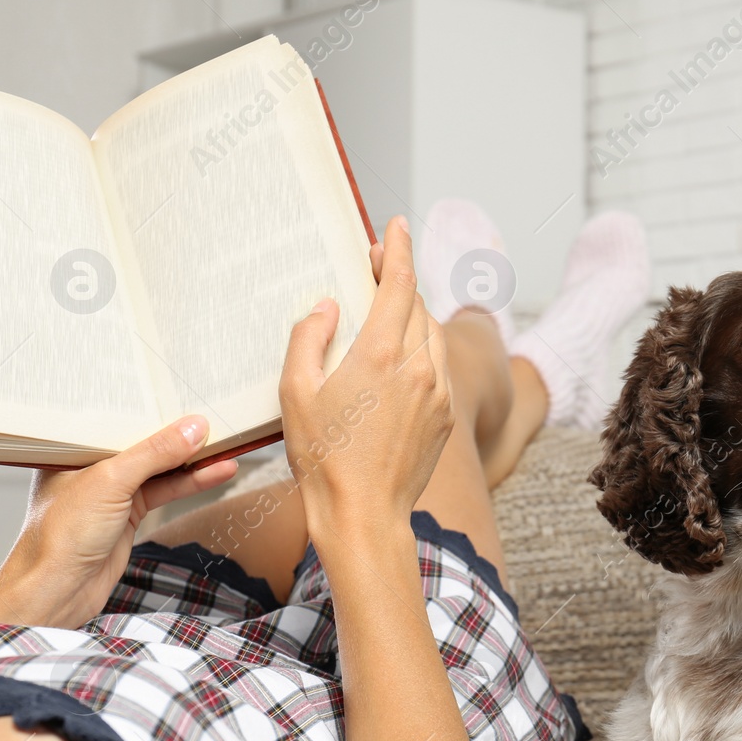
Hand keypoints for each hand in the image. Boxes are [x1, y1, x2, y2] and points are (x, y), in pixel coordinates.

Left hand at [0, 417, 236, 628]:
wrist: (57, 591)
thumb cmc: (60, 537)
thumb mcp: (111, 482)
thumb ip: (154, 453)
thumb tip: (193, 428)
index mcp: (72, 449)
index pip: (118, 418)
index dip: (151, 407)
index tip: (186, 396)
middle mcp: (90, 466)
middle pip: (143, 442)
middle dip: (178, 433)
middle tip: (214, 418)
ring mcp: (111, 492)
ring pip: (159, 468)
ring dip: (193, 460)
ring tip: (228, 445)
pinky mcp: (127, 515)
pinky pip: (165, 491)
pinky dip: (191, 483)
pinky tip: (217, 473)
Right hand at [279, 214, 452, 554]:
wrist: (364, 515)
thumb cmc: (323, 458)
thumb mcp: (295, 392)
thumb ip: (309, 338)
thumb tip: (328, 306)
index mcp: (382, 354)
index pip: (399, 283)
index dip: (398, 248)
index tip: (396, 225)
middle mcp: (420, 368)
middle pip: (418, 304)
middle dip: (399, 279)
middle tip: (376, 268)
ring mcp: (438, 393)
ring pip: (433, 334)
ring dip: (413, 315)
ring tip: (384, 312)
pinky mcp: (446, 416)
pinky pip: (439, 366)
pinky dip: (423, 349)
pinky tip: (399, 359)